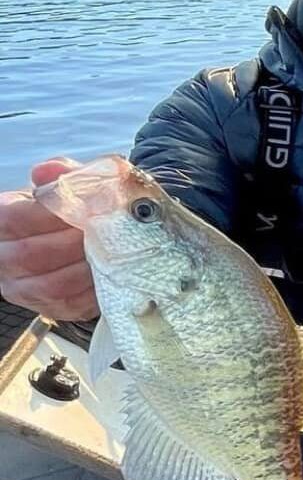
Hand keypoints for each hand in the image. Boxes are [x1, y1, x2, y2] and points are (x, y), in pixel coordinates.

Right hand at [0, 158, 98, 320]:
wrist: (77, 240)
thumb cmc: (67, 212)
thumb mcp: (63, 187)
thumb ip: (61, 175)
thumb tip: (49, 171)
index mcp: (1, 223)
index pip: (14, 219)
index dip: (51, 214)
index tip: (84, 208)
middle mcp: (4, 259)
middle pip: (32, 255)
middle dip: (74, 242)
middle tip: (106, 231)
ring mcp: (24, 289)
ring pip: (54, 284)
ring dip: (88, 266)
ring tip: (113, 251)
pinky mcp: (52, 308)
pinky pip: (73, 304)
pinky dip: (97, 288)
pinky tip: (114, 272)